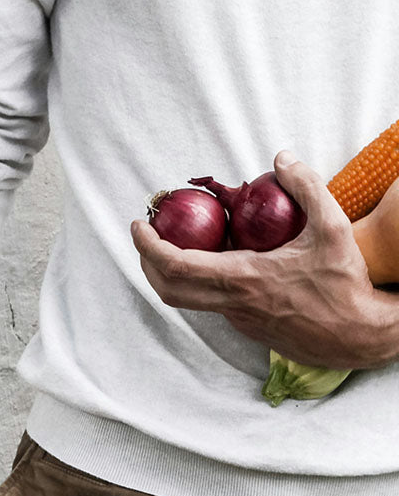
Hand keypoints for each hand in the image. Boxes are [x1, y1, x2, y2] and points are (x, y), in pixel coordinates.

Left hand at [130, 150, 394, 369]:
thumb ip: (307, 187)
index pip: (176, 265)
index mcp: (243, 279)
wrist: (357, 337)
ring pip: (188, 298)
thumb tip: (282, 158)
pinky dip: (202, 280)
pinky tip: (219, 257)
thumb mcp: (333, 228)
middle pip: (168, 288)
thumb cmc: (346, 285)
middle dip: (147, 261)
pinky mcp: (247, 326)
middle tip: (147, 234)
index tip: (139, 226)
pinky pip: (212, 302)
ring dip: (173, 271)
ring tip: (178, 241)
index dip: (148, 246)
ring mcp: (237, 319)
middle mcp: (232, 304)